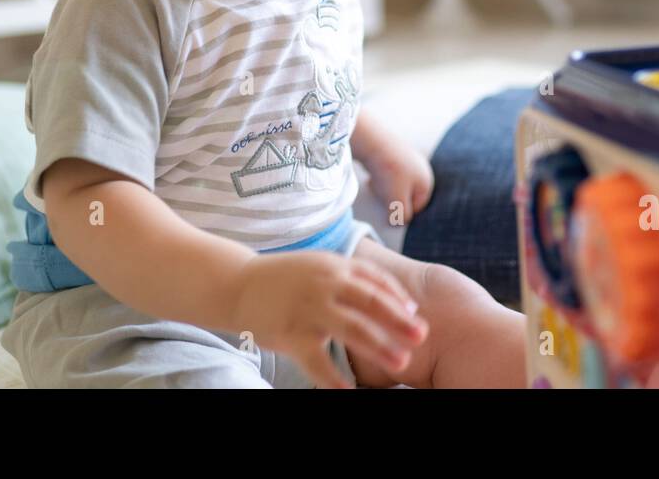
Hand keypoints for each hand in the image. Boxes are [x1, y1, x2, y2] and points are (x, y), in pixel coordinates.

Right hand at [230, 251, 428, 388]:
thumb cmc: (285, 279)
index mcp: (334, 266)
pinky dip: (334, 378)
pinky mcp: (291, 333)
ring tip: (400, 362)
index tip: (415, 315)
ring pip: (351, 329)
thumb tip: (391, 298)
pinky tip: (349, 391)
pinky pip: (317, 360)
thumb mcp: (320, 266)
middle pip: (370, 302)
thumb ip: (351, 278)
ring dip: (379, 346)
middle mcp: (325, 284)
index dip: (398, 298)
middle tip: (421, 336)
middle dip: (398, 320)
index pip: (375, 280)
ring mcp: (308, 309)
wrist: (236, 283)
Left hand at [364, 139, 434, 227]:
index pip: (418, 207)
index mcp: (427, 182)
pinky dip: (381, 176)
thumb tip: (399, 221)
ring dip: (386, 188)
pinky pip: (389, 171)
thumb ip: (401, 216)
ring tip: (375, 185)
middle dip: (393, 199)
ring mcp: (409, 158)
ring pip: (397, 183)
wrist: (374, 143)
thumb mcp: (397, 202)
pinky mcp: (394, 151)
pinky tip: (372, 175)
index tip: (388, 210)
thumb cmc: (389, 174)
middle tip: (381, 197)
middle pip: (407, 194)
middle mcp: (422, 169)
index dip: (402, 212)